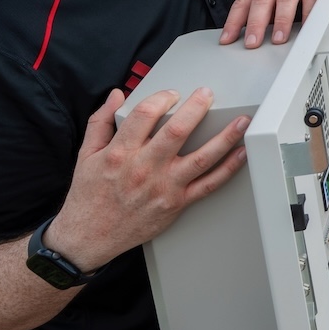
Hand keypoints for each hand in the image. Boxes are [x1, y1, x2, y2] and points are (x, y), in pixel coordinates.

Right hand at [45, 89, 249, 268]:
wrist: (90, 236)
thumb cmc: (89, 195)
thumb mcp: (86, 154)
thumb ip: (101, 121)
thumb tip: (117, 95)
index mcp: (120, 152)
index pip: (145, 115)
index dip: (162, 98)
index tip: (172, 93)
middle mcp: (144, 168)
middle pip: (177, 132)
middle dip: (197, 108)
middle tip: (208, 94)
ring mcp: (164, 187)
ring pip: (202, 157)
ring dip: (225, 137)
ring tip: (242, 121)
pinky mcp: (176, 204)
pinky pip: (209, 185)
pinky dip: (229, 168)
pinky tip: (242, 153)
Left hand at [219, 0, 328, 47]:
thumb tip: (262, 24)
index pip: (244, 0)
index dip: (234, 21)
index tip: (227, 38)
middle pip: (262, 0)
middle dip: (254, 24)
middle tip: (251, 43)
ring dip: (281, 21)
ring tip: (278, 40)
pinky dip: (308, 12)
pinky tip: (307, 26)